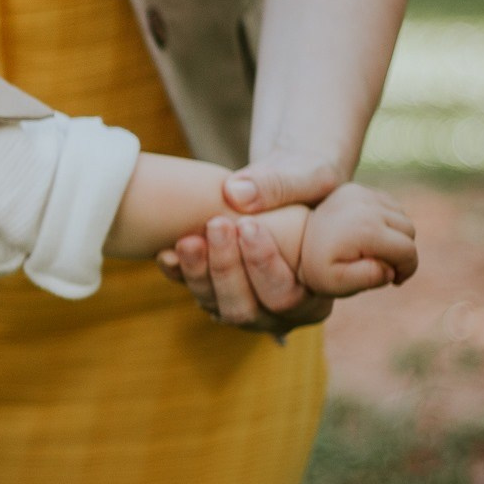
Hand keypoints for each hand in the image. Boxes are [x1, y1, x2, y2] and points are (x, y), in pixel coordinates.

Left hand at [156, 149, 345, 333]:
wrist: (281, 186)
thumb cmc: (306, 180)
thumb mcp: (308, 174)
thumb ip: (283, 184)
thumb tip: (237, 194)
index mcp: (318, 289)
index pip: (288, 295)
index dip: (264, 265)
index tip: (247, 225)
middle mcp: (284, 310)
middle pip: (248, 309)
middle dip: (226, 269)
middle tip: (215, 226)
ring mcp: (249, 304)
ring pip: (217, 307)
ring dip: (198, 274)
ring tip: (188, 239)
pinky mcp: (219, 293)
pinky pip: (196, 294)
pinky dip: (179, 276)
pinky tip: (165, 253)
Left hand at [296, 183, 416, 295]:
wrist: (289, 243)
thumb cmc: (316, 269)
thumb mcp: (336, 283)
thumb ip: (366, 279)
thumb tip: (390, 270)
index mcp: (365, 229)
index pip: (408, 251)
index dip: (406, 269)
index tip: (394, 280)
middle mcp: (365, 205)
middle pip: (409, 231)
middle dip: (403, 252)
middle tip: (386, 267)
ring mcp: (359, 192)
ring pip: (401, 216)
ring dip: (396, 235)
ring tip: (378, 253)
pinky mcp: (354, 189)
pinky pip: (387, 205)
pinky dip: (386, 221)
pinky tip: (371, 237)